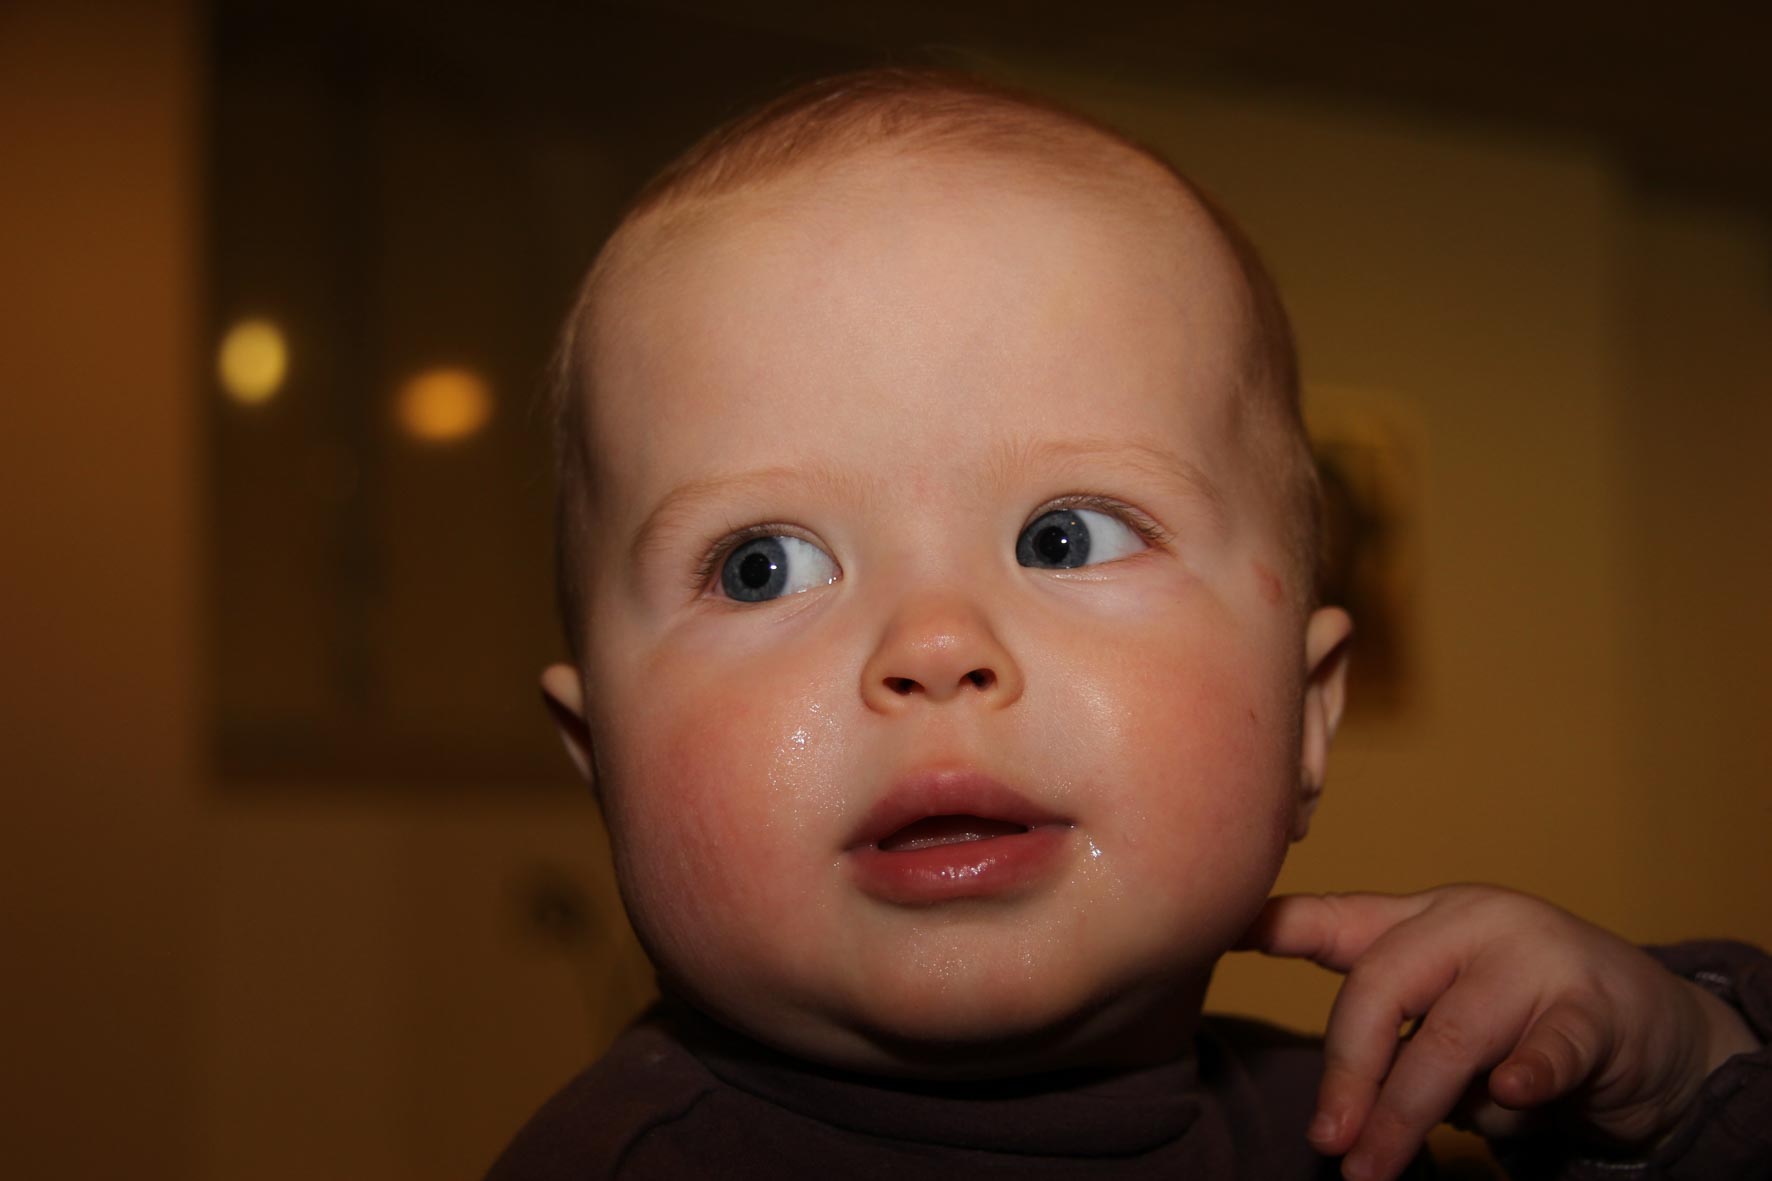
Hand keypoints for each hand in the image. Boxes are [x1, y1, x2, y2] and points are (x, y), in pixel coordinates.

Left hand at [1238, 885, 1760, 1180]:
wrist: (1657, 1029)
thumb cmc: (1525, 1018)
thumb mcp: (1447, 1005)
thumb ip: (1389, 1022)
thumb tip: (1329, 1098)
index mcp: (1426, 920)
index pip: (1341, 921)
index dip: (1281, 925)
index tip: (1227, 932)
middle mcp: (1473, 923)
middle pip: (1381, 987)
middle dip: (1347, 1073)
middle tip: (1328, 1141)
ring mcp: (1537, 958)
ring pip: (1451, 1035)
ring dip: (1408, 1111)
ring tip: (1376, 1167)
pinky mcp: (1596, 1009)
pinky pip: (1551, 1046)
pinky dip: (1527, 1075)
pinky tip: (1509, 1095)